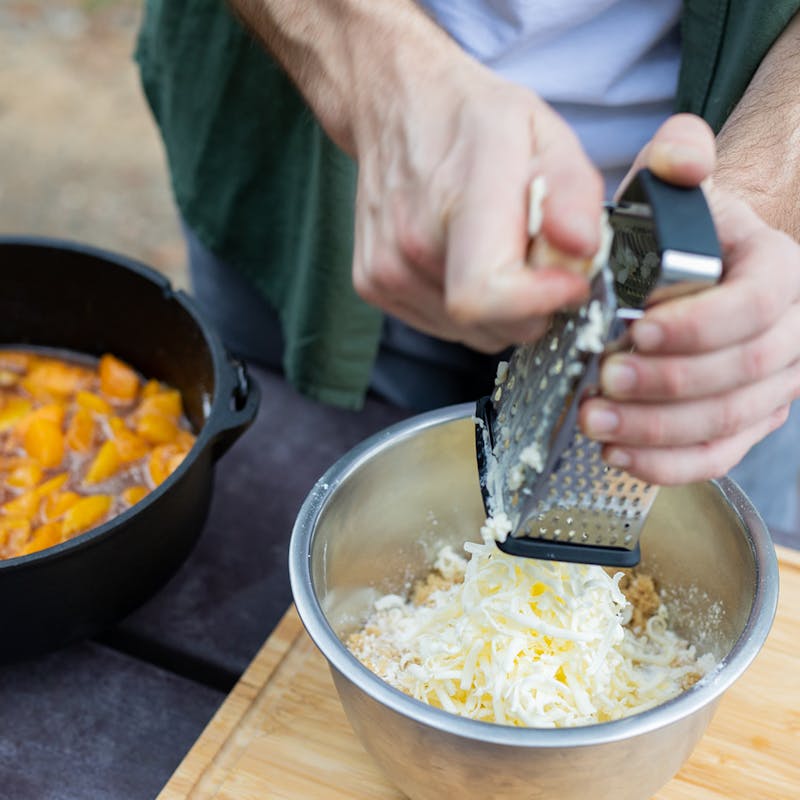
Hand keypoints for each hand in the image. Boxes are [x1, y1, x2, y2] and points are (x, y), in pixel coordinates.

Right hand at [350, 41, 603, 351]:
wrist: (394, 106)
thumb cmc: (471, 119)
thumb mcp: (544, 131)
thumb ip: (573, 191)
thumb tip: (581, 250)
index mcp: (460, 194)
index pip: (487, 293)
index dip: (538, 302)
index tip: (569, 282)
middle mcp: (413, 238)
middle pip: (493, 324)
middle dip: (534, 306)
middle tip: (538, 258)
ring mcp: (386, 268)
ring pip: (473, 334)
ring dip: (502, 309)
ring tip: (497, 251)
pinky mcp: (372, 285)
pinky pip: (445, 328)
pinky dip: (469, 309)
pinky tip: (465, 260)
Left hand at [579, 114, 799, 483]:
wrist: (696, 271)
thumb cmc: (681, 232)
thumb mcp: (675, 184)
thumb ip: (678, 158)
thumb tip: (679, 158)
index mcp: (778, 272)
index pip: (758, 305)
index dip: (701, 325)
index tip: (638, 331)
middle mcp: (788, 333)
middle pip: (743, 372)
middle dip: (669, 384)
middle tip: (604, 381)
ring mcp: (769, 386)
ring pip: (729, 422)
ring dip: (658, 430)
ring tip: (596, 420)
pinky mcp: (742, 423)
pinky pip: (716, 455)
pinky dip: (667, 464)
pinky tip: (618, 455)